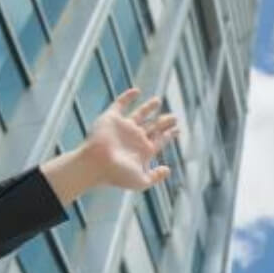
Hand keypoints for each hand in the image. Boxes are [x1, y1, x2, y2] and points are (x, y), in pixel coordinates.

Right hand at [44, 89, 178, 202]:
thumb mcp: (140, 181)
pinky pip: (120, 104)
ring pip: (139, 114)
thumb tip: (168, 170)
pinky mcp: (112, 118)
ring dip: (149, 107)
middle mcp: (135, 138)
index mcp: (143, 151)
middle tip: (175, 117)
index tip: (177, 130)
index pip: (159, 140)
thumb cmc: (117, 174)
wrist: (96, 164)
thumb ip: (155, 176)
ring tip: (158, 100)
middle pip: (153, 127)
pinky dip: (127, 97)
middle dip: (164, 122)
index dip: (169, 135)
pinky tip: (136, 91)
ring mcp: (124, 127)